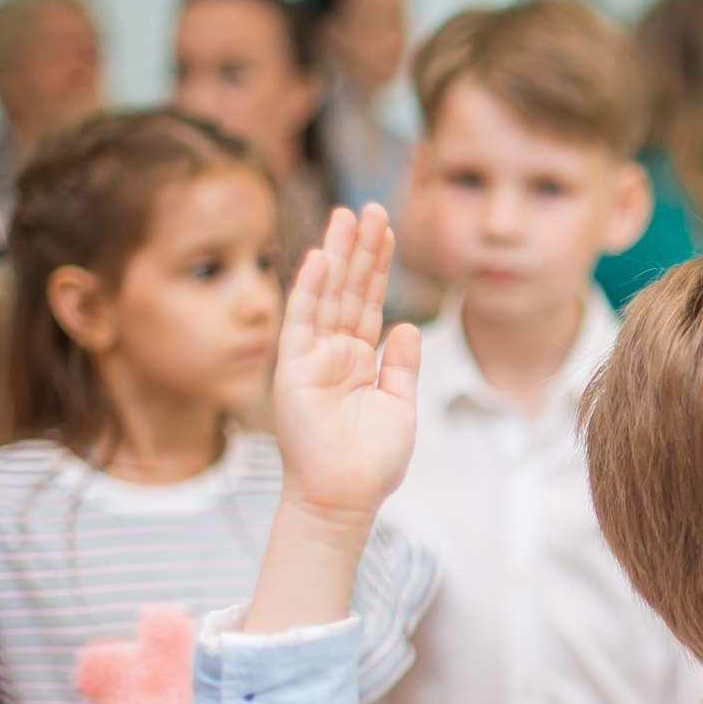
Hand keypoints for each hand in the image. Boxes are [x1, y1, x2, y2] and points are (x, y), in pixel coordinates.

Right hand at [270, 203, 420, 525]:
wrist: (346, 496)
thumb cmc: (372, 461)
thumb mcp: (400, 405)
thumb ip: (402, 364)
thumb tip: (407, 325)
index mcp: (359, 360)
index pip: (368, 302)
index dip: (377, 266)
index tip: (387, 230)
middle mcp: (333, 352)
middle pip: (348, 289)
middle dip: (359, 249)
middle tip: (371, 207)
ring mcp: (313, 359)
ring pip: (326, 296)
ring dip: (336, 255)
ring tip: (348, 215)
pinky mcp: (295, 371)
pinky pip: (301, 322)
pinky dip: (308, 289)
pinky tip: (318, 258)